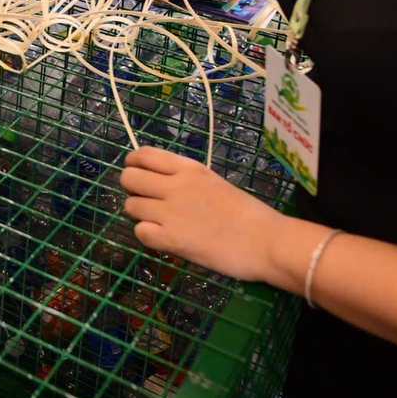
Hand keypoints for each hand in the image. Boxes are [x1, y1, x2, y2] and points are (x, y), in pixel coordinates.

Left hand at [118, 146, 290, 284]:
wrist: (267, 242)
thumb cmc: (249, 215)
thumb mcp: (215, 183)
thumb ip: (187, 180)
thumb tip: (161, 183)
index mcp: (189, 169)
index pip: (144, 155)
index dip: (134, 164)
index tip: (138, 173)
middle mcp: (175, 186)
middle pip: (129, 178)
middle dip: (131, 189)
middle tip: (145, 200)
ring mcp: (171, 213)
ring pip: (130, 206)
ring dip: (139, 215)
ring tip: (157, 222)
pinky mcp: (171, 240)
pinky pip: (140, 232)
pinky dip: (147, 236)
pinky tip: (163, 238)